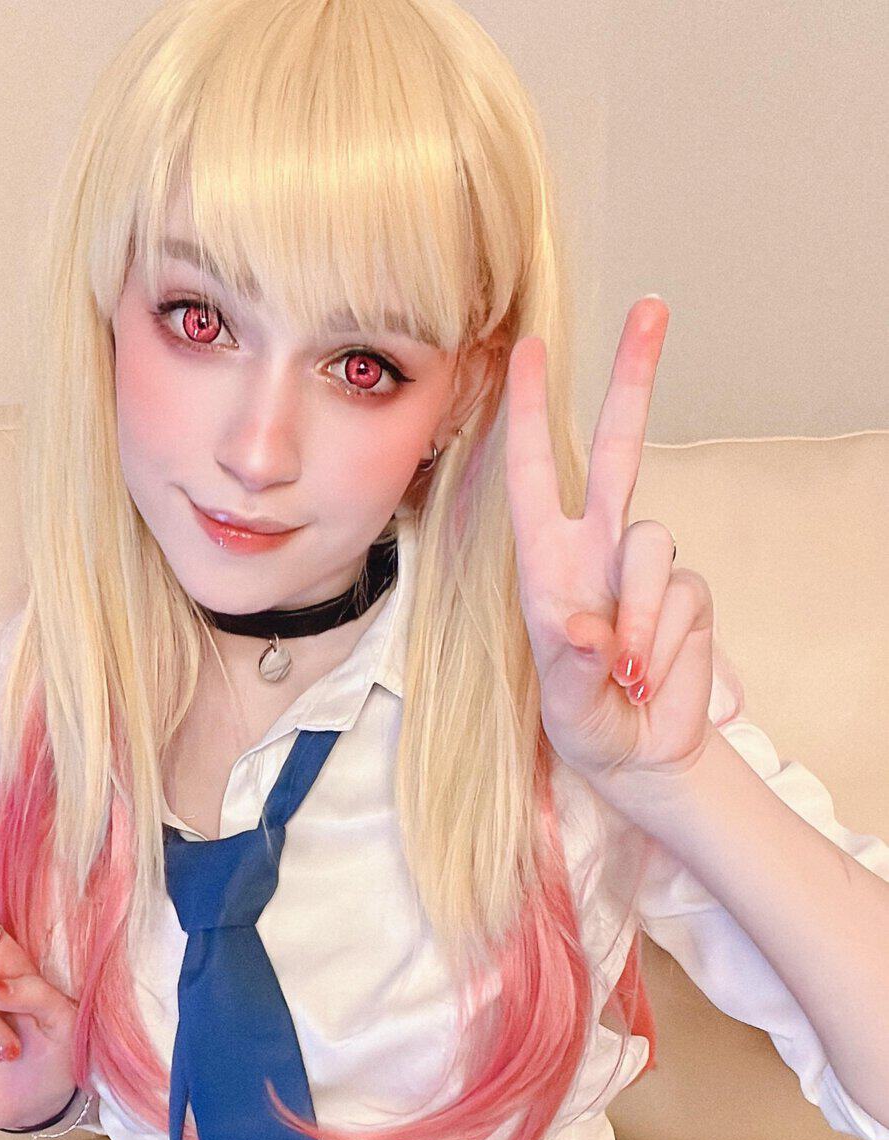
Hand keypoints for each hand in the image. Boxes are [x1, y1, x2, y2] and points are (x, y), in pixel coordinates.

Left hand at [504, 297, 716, 799]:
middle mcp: (597, 549)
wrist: (640, 757)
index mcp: (546, 560)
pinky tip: (649, 678)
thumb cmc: (584, 723)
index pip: (533, 472)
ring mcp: (646, 568)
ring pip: (654, 550)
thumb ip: (572, 664)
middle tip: (653, 306)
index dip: (528, 412)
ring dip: (640, 620)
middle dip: (635, 377)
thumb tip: (590, 632)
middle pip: (622, 447)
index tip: (525, 349)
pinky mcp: (688, 594)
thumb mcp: (561, 700)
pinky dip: (664, 646)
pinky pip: (682, 601)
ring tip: (625, 675)